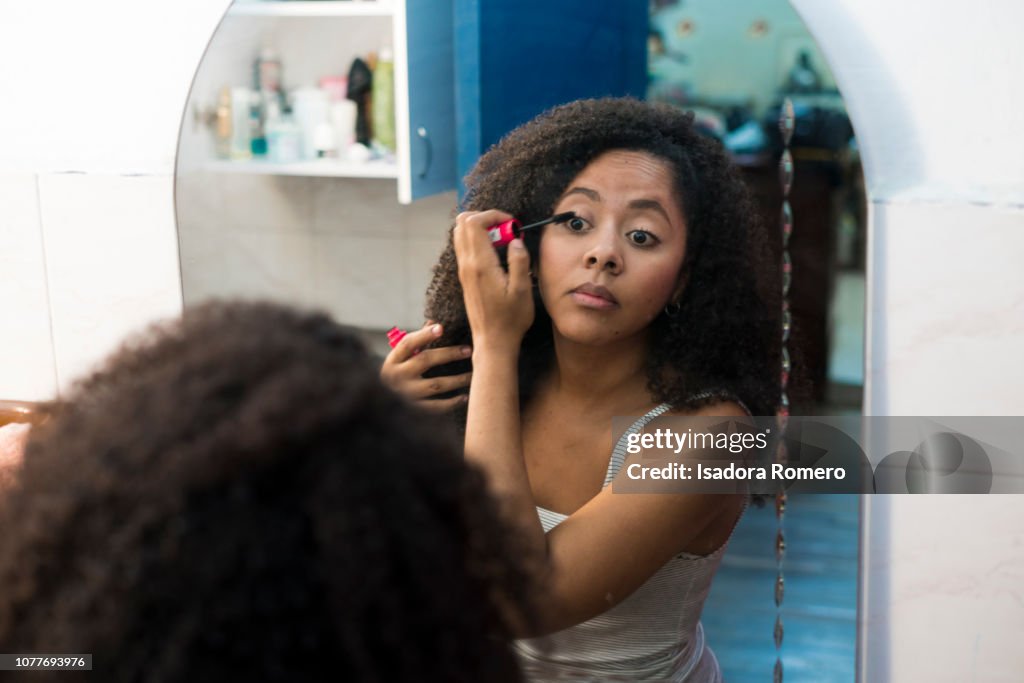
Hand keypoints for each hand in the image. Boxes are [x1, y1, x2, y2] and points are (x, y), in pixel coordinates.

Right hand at [380, 322, 472, 411]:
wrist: (381, 408)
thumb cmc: (397, 376)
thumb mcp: (400, 360)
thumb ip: (416, 343)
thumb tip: (434, 322)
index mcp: (393, 361)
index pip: (408, 343)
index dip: (424, 335)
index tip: (441, 327)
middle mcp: (397, 377)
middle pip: (425, 361)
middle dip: (448, 354)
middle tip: (468, 350)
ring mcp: (406, 395)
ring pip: (435, 385)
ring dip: (457, 379)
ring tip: (473, 374)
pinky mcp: (414, 411)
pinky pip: (436, 407)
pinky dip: (451, 403)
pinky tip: (464, 397)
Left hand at [452, 210, 533, 352]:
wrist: (493, 342)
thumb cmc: (510, 320)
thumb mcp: (522, 290)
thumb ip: (519, 261)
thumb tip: (516, 241)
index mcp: (480, 265)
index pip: (474, 222)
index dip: (493, 215)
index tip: (512, 225)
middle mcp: (467, 265)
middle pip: (462, 223)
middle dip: (485, 218)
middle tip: (506, 230)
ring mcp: (464, 271)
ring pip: (461, 234)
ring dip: (482, 230)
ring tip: (503, 242)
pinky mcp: (466, 277)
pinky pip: (466, 248)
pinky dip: (479, 242)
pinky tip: (498, 255)